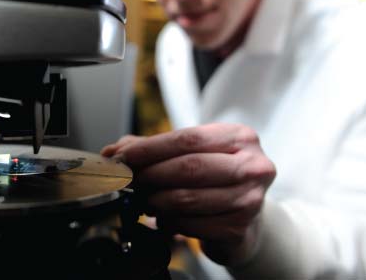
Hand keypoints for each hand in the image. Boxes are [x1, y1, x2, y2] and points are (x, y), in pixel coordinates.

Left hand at [101, 123, 275, 265]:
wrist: (248, 220)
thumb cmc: (217, 181)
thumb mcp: (193, 155)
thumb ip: (154, 149)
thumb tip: (113, 152)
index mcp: (240, 138)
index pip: (188, 138)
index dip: (150, 148)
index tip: (122, 157)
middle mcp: (253, 166)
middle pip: (189, 167)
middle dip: (150, 174)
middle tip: (128, 181)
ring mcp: (250, 199)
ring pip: (187, 198)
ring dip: (156, 201)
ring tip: (145, 201)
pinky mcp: (240, 228)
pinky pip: (191, 225)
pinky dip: (169, 222)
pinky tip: (164, 219)